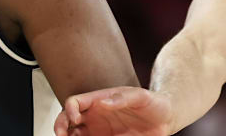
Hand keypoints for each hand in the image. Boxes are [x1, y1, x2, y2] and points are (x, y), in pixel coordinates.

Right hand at [54, 87, 172, 135]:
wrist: (167, 120)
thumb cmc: (153, 103)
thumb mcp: (140, 96)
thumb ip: (122, 97)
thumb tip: (103, 101)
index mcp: (98, 100)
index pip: (75, 102)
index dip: (70, 110)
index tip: (76, 119)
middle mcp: (94, 115)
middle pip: (67, 119)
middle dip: (60, 125)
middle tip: (61, 134)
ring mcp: (99, 129)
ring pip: (75, 133)